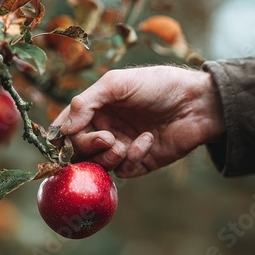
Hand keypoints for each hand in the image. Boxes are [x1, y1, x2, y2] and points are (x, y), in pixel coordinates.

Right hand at [52, 66, 224, 177]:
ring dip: (108, 156)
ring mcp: (122, 147)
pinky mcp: (139, 162)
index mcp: (97, 109)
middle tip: (107, 138)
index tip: (56, 143)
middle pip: (79, 149)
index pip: (68, 126)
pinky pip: (124, 171)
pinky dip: (133, 157)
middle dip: (88, 146)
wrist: (198, 102)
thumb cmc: (158, 85)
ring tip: (123, 143)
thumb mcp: (117, 83)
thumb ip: (86, 103)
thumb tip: (62, 129)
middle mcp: (105, 129)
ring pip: (98, 164)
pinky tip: (148, 140)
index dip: (59, 136)